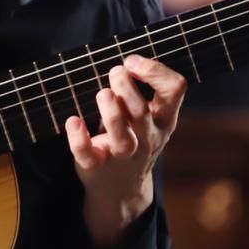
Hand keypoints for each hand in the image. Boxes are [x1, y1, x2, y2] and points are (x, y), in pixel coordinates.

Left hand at [66, 55, 186, 245]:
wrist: (121, 189)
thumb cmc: (134, 139)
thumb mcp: (150, 118)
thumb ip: (145, 90)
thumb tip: (125, 59)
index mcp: (164, 119)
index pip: (175, 90)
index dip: (156, 71)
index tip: (132, 61)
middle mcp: (147, 138)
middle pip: (142, 112)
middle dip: (127, 88)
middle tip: (114, 72)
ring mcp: (122, 155)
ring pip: (122, 138)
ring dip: (111, 113)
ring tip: (102, 94)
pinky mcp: (96, 166)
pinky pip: (88, 154)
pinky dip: (78, 137)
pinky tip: (73, 121)